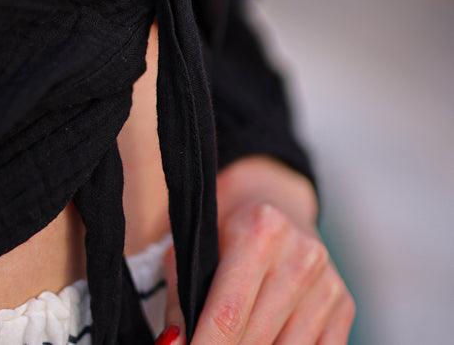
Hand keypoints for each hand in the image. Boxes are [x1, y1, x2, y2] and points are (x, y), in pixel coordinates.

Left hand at [158, 156, 355, 343]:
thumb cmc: (224, 225)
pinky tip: (266, 342)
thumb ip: (182, 298)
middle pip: (257, 339)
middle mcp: (301, 254)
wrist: (272, 197)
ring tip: (233, 342)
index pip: (229, 313)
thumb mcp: (194, 246)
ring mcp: (328, 281)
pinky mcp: (345, 304)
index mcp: (261, 229)